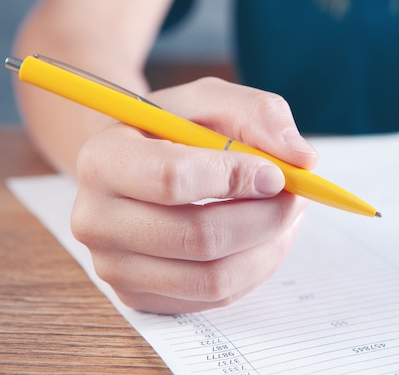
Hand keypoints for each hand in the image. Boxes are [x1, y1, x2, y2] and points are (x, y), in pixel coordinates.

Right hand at [71, 78, 318, 313]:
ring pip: (213, 278)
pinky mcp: (137, 297)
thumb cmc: (172, 129)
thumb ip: (259, 114)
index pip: (174, 180)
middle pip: (199, 237)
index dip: (236, 178)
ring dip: (268, 248)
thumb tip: (302, 159)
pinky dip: (253, 269)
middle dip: (266, 218)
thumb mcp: (211, 100)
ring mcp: (112, 266)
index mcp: (103, 160)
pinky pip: (213, 297)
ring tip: (285, 216)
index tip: (278, 172)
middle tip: (297, 197)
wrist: (135, 165)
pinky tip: (260, 238)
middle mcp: (95, 220)